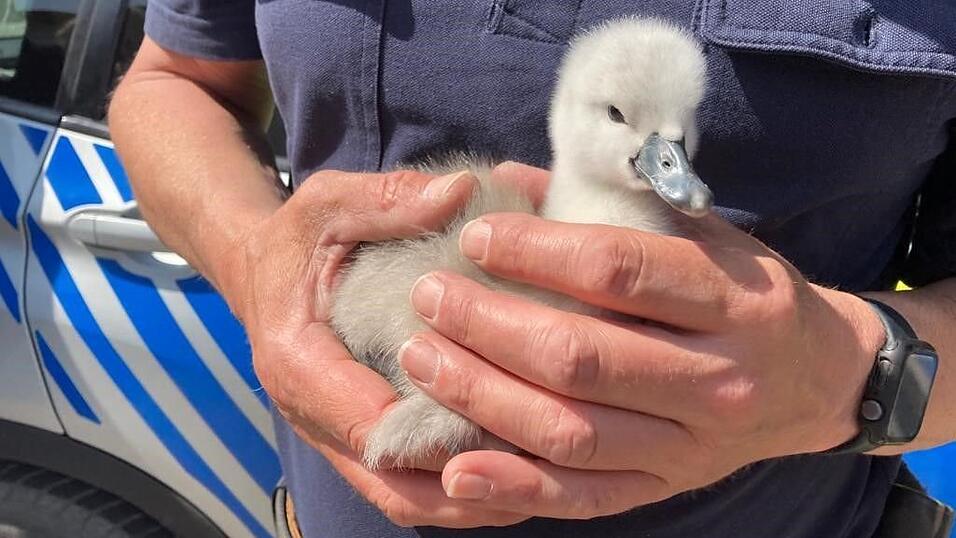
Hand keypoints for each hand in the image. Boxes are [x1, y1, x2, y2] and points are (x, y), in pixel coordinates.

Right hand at [218, 166, 536, 526]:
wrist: (258, 271)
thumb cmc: (295, 239)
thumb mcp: (330, 206)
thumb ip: (389, 200)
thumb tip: (461, 193)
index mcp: (300, 363)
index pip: (373, 424)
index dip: (443, 431)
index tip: (513, 412)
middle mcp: (316, 417)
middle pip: (397, 487)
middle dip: (474, 486)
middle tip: (550, 463)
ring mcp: (338, 437)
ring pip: (407, 499)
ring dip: (475, 498)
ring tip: (548, 479)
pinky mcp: (361, 440)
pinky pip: (411, 486)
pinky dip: (462, 486)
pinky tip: (519, 467)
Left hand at [398, 167, 886, 518]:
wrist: (820, 380)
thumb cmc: (747, 295)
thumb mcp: (707, 236)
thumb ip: (618, 207)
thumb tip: (513, 178)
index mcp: (734, 300)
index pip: (619, 271)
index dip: (536, 251)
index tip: (475, 235)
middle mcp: (718, 378)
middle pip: (583, 357)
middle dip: (489, 325)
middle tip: (428, 296)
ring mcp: (691, 445)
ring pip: (572, 429)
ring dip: (484, 396)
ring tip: (423, 359)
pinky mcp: (665, 486)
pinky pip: (583, 495)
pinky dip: (516, 485)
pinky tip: (456, 468)